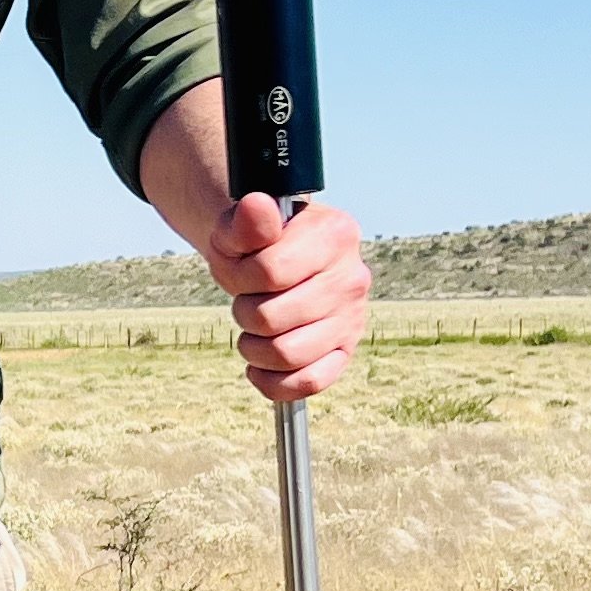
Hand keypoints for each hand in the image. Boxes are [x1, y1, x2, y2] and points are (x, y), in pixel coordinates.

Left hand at [201, 192, 372, 400]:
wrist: (271, 258)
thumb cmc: (254, 244)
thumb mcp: (239, 226)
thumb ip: (245, 220)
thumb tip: (257, 208)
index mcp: (334, 235)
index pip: (270, 272)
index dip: (238, 277)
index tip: (239, 269)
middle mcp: (352, 276)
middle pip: (272, 318)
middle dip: (243, 312)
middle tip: (247, 299)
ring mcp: (352, 317)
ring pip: (287, 354)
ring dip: (253, 348)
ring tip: (253, 329)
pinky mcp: (345, 350)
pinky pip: (311, 382)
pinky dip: (275, 382)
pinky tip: (259, 366)